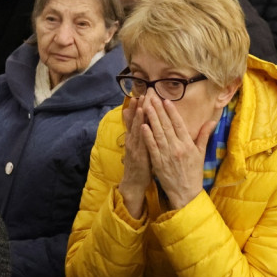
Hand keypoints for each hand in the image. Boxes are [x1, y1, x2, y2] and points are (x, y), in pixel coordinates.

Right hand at [118, 99, 152, 218]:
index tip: (140, 95)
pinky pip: (141, 144)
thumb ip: (139, 134)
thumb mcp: (138, 147)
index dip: (137, 107)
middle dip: (138, 108)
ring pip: (136, 130)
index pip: (136, 120)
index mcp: (135, 138)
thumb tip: (141, 121)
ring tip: (140, 104)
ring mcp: (135, 149)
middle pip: (135, 122)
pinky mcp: (139, 157)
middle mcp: (133, 141)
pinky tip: (143, 127)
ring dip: (138, 118)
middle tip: (140, 94)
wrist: (133, 183)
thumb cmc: (139, 164)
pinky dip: (142, 135)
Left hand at [141, 96, 214, 210]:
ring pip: (158, 133)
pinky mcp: (158, 162)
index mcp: (187, 144)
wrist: (186, 192)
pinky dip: (147, 136)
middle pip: (166, 125)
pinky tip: (143, 126)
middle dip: (159, 110)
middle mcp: (177, 148)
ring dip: (151, 119)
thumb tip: (212, 121)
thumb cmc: (193, 172)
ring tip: (146, 107)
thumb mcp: (201, 153)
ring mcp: (166, 155)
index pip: (178, 124)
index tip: (166, 100)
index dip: (171, 111)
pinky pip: (152, 147)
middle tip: (152, 97)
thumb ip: (204, 135)